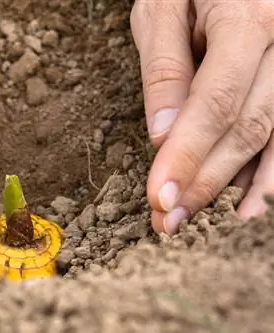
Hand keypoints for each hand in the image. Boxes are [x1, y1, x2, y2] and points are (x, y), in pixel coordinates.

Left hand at [130, 1, 273, 234]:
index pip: (215, 103)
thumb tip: (162, 135)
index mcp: (248, 19)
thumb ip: (165, 70)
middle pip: (246, 127)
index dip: (187, 156)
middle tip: (168, 220)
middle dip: (204, 181)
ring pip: (273, 137)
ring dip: (236, 187)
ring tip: (204, 223)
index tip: (160, 198)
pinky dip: (268, 171)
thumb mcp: (161, 11)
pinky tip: (248, 203)